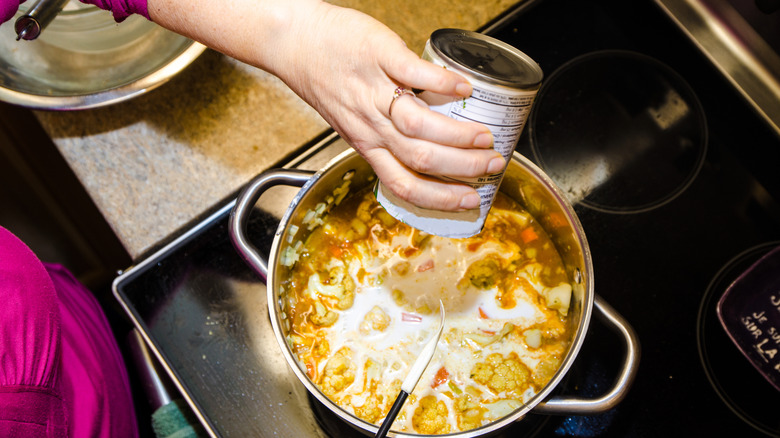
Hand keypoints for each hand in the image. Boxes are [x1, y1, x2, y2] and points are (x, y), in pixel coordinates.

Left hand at [149, 0, 500, 210]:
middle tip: (492, 165)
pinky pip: (415, 73)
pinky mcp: (379, 56)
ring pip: (419, 124)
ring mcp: (374, 92)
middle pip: (420, 159)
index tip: (469, 200)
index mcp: (367, 144)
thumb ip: (384, 136)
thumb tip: (427, 148)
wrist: (296, 42)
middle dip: (463, 168)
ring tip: (485, 136)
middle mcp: (370, 125)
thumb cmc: (324, 79)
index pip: (404, 184)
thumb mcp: (352, 121)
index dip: (440, 198)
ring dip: (458, 135)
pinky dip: (444, 83)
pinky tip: (465, 89)